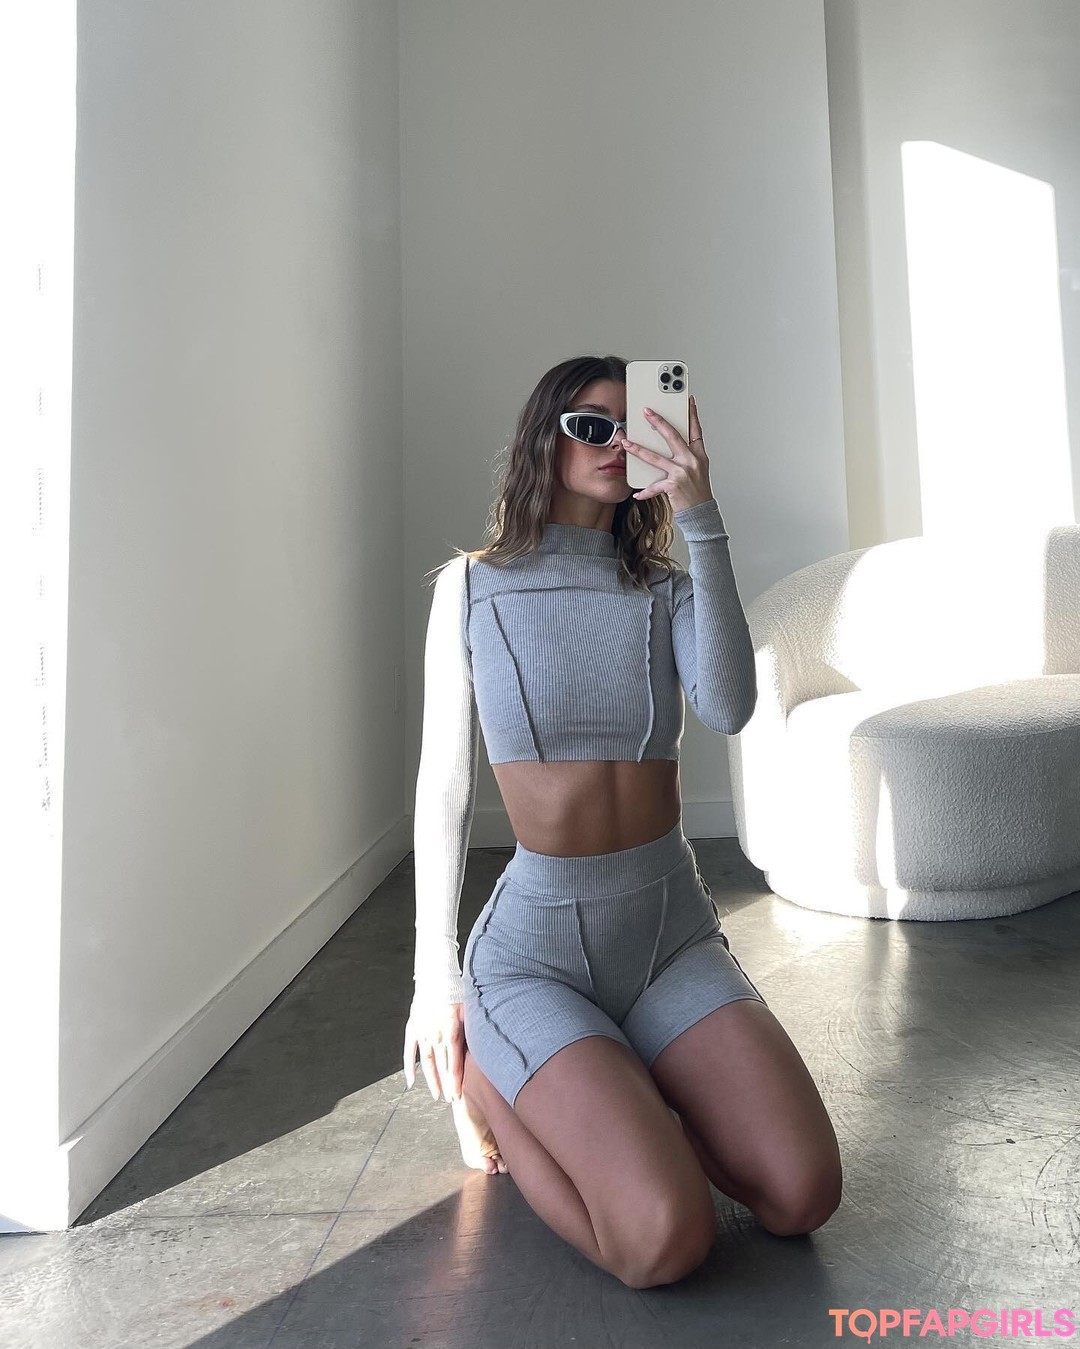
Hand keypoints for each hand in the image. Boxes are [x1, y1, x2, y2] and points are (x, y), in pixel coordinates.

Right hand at [404, 997, 507, 1174]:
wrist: (436, 976)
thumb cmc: (457, 991)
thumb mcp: (471, 1009)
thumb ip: (476, 1029)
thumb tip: (493, 1045)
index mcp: (451, 1030)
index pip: (453, 1062)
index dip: (455, 1080)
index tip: (457, 1095)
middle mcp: (435, 1033)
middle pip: (441, 1065)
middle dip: (446, 1085)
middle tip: (451, 1101)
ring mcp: (422, 1032)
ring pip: (427, 1062)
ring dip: (431, 1080)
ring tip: (437, 1095)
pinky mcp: (412, 1028)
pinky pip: (409, 1051)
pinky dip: (409, 1067)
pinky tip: (411, 1082)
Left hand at [622, 393, 713, 512]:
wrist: (701, 512)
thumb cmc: (697, 491)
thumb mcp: (698, 469)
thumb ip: (688, 455)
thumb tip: (674, 443)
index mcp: (698, 454)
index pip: (695, 429)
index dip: (692, 414)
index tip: (687, 400)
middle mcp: (691, 461)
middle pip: (673, 436)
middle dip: (658, 422)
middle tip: (646, 412)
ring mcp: (682, 472)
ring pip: (656, 457)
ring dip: (639, 450)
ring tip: (627, 444)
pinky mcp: (674, 486)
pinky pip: (655, 486)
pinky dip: (645, 491)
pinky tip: (636, 493)